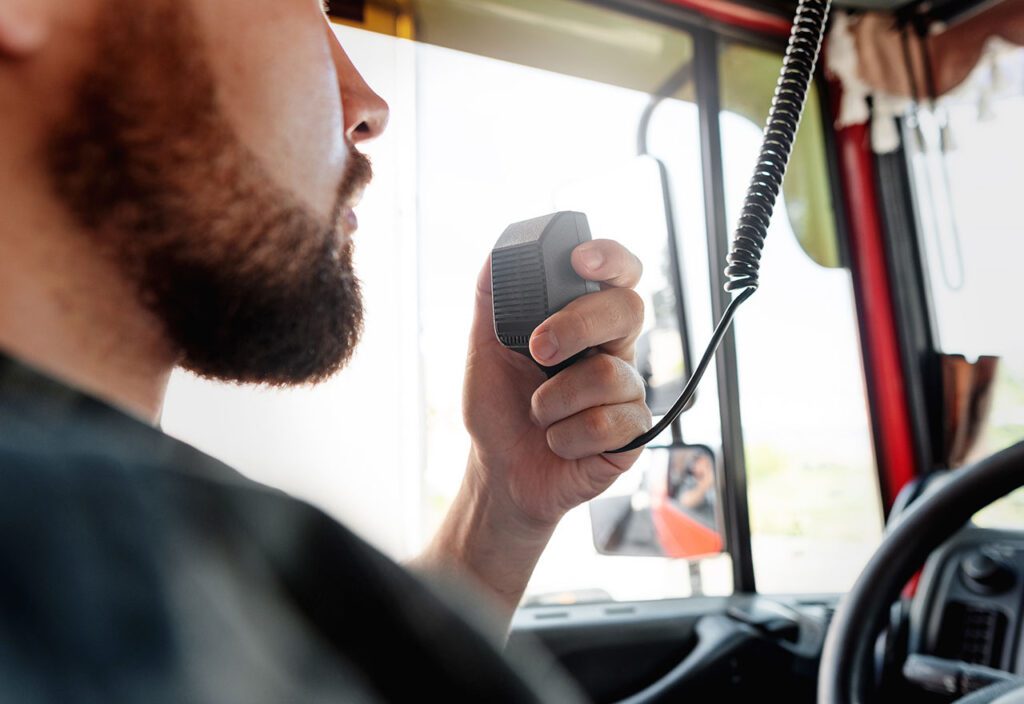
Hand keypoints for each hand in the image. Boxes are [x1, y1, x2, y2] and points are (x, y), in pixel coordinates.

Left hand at [463, 239, 651, 528]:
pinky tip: (558, 441)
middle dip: (577, 325)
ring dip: (554, 400)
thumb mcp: (483, 350)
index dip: (611, 258)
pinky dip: (567, 436)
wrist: (500, 473)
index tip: (579, 260)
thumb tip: (496, 254)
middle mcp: (613, 350)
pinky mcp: (632, 434)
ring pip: (609, 375)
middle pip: (627, 310)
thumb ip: (491, 301)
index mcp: (585, 323)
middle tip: (538, 350)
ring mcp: (627, 392)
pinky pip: (609, 424)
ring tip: (538, 414)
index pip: (618, 275)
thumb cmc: (498, 410)